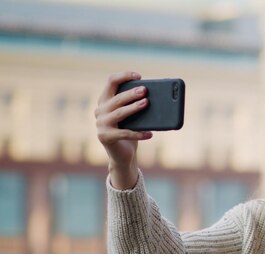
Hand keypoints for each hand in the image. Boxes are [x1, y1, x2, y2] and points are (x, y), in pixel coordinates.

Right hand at [94, 71, 151, 188]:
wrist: (123, 155)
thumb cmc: (130, 131)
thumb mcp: (133, 116)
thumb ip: (136, 104)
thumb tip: (154, 96)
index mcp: (105, 101)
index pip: (111, 81)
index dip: (124, 76)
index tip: (139, 76)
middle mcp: (99, 111)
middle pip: (116, 98)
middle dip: (131, 93)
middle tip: (145, 90)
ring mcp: (100, 124)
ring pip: (119, 113)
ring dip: (133, 108)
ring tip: (146, 104)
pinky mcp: (105, 137)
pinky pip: (124, 133)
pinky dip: (139, 133)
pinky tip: (150, 134)